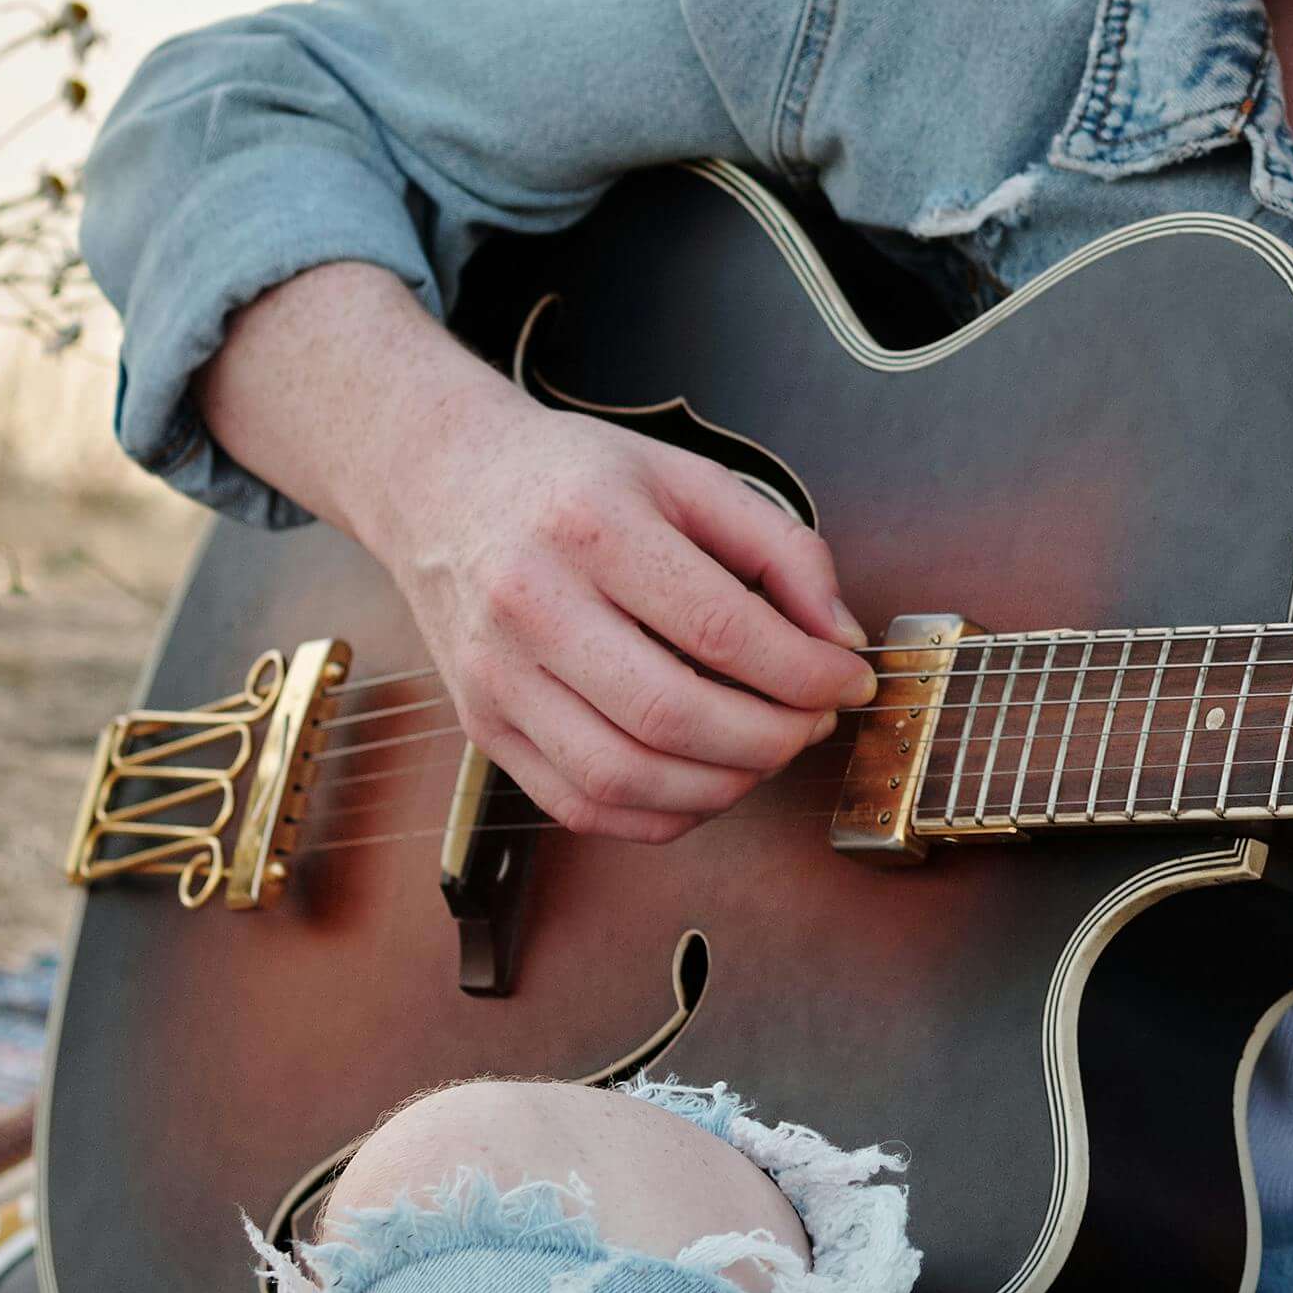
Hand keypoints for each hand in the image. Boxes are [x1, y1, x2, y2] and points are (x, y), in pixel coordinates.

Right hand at [364, 381, 878, 843]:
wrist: (444, 483)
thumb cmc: (575, 482)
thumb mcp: (687, 477)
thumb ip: (781, 549)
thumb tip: (841, 641)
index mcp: (590, 526)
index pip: (718, 628)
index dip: (803, 672)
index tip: (848, 681)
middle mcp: (530, 604)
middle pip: (670, 715)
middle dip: (770, 739)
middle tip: (811, 724)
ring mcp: (497, 676)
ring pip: (622, 777)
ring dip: (721, 787)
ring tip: (764, 753)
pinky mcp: (482, 727)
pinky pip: (580, 807)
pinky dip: (659, 814)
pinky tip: (703, 781)